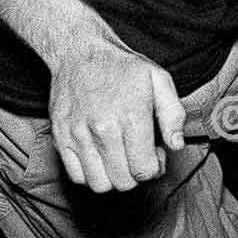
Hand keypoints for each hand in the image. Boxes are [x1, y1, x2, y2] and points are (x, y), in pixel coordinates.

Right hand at [46, 39, 185, 192]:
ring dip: (114, 178)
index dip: (155, 168)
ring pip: (100, 185)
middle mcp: (103, 129)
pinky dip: (91, 175)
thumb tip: (176, 145)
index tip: (155, 154)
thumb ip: (174, 114)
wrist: (79, 52)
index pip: (145, 170)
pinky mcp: (61, 138)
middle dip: (137, 174)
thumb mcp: (159, 79)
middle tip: (138, 155)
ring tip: (119, 158)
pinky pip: (77, 176)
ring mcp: (78, 135)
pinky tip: (100, 157)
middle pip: (124, 181)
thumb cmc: (122, 67)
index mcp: (131, 117)